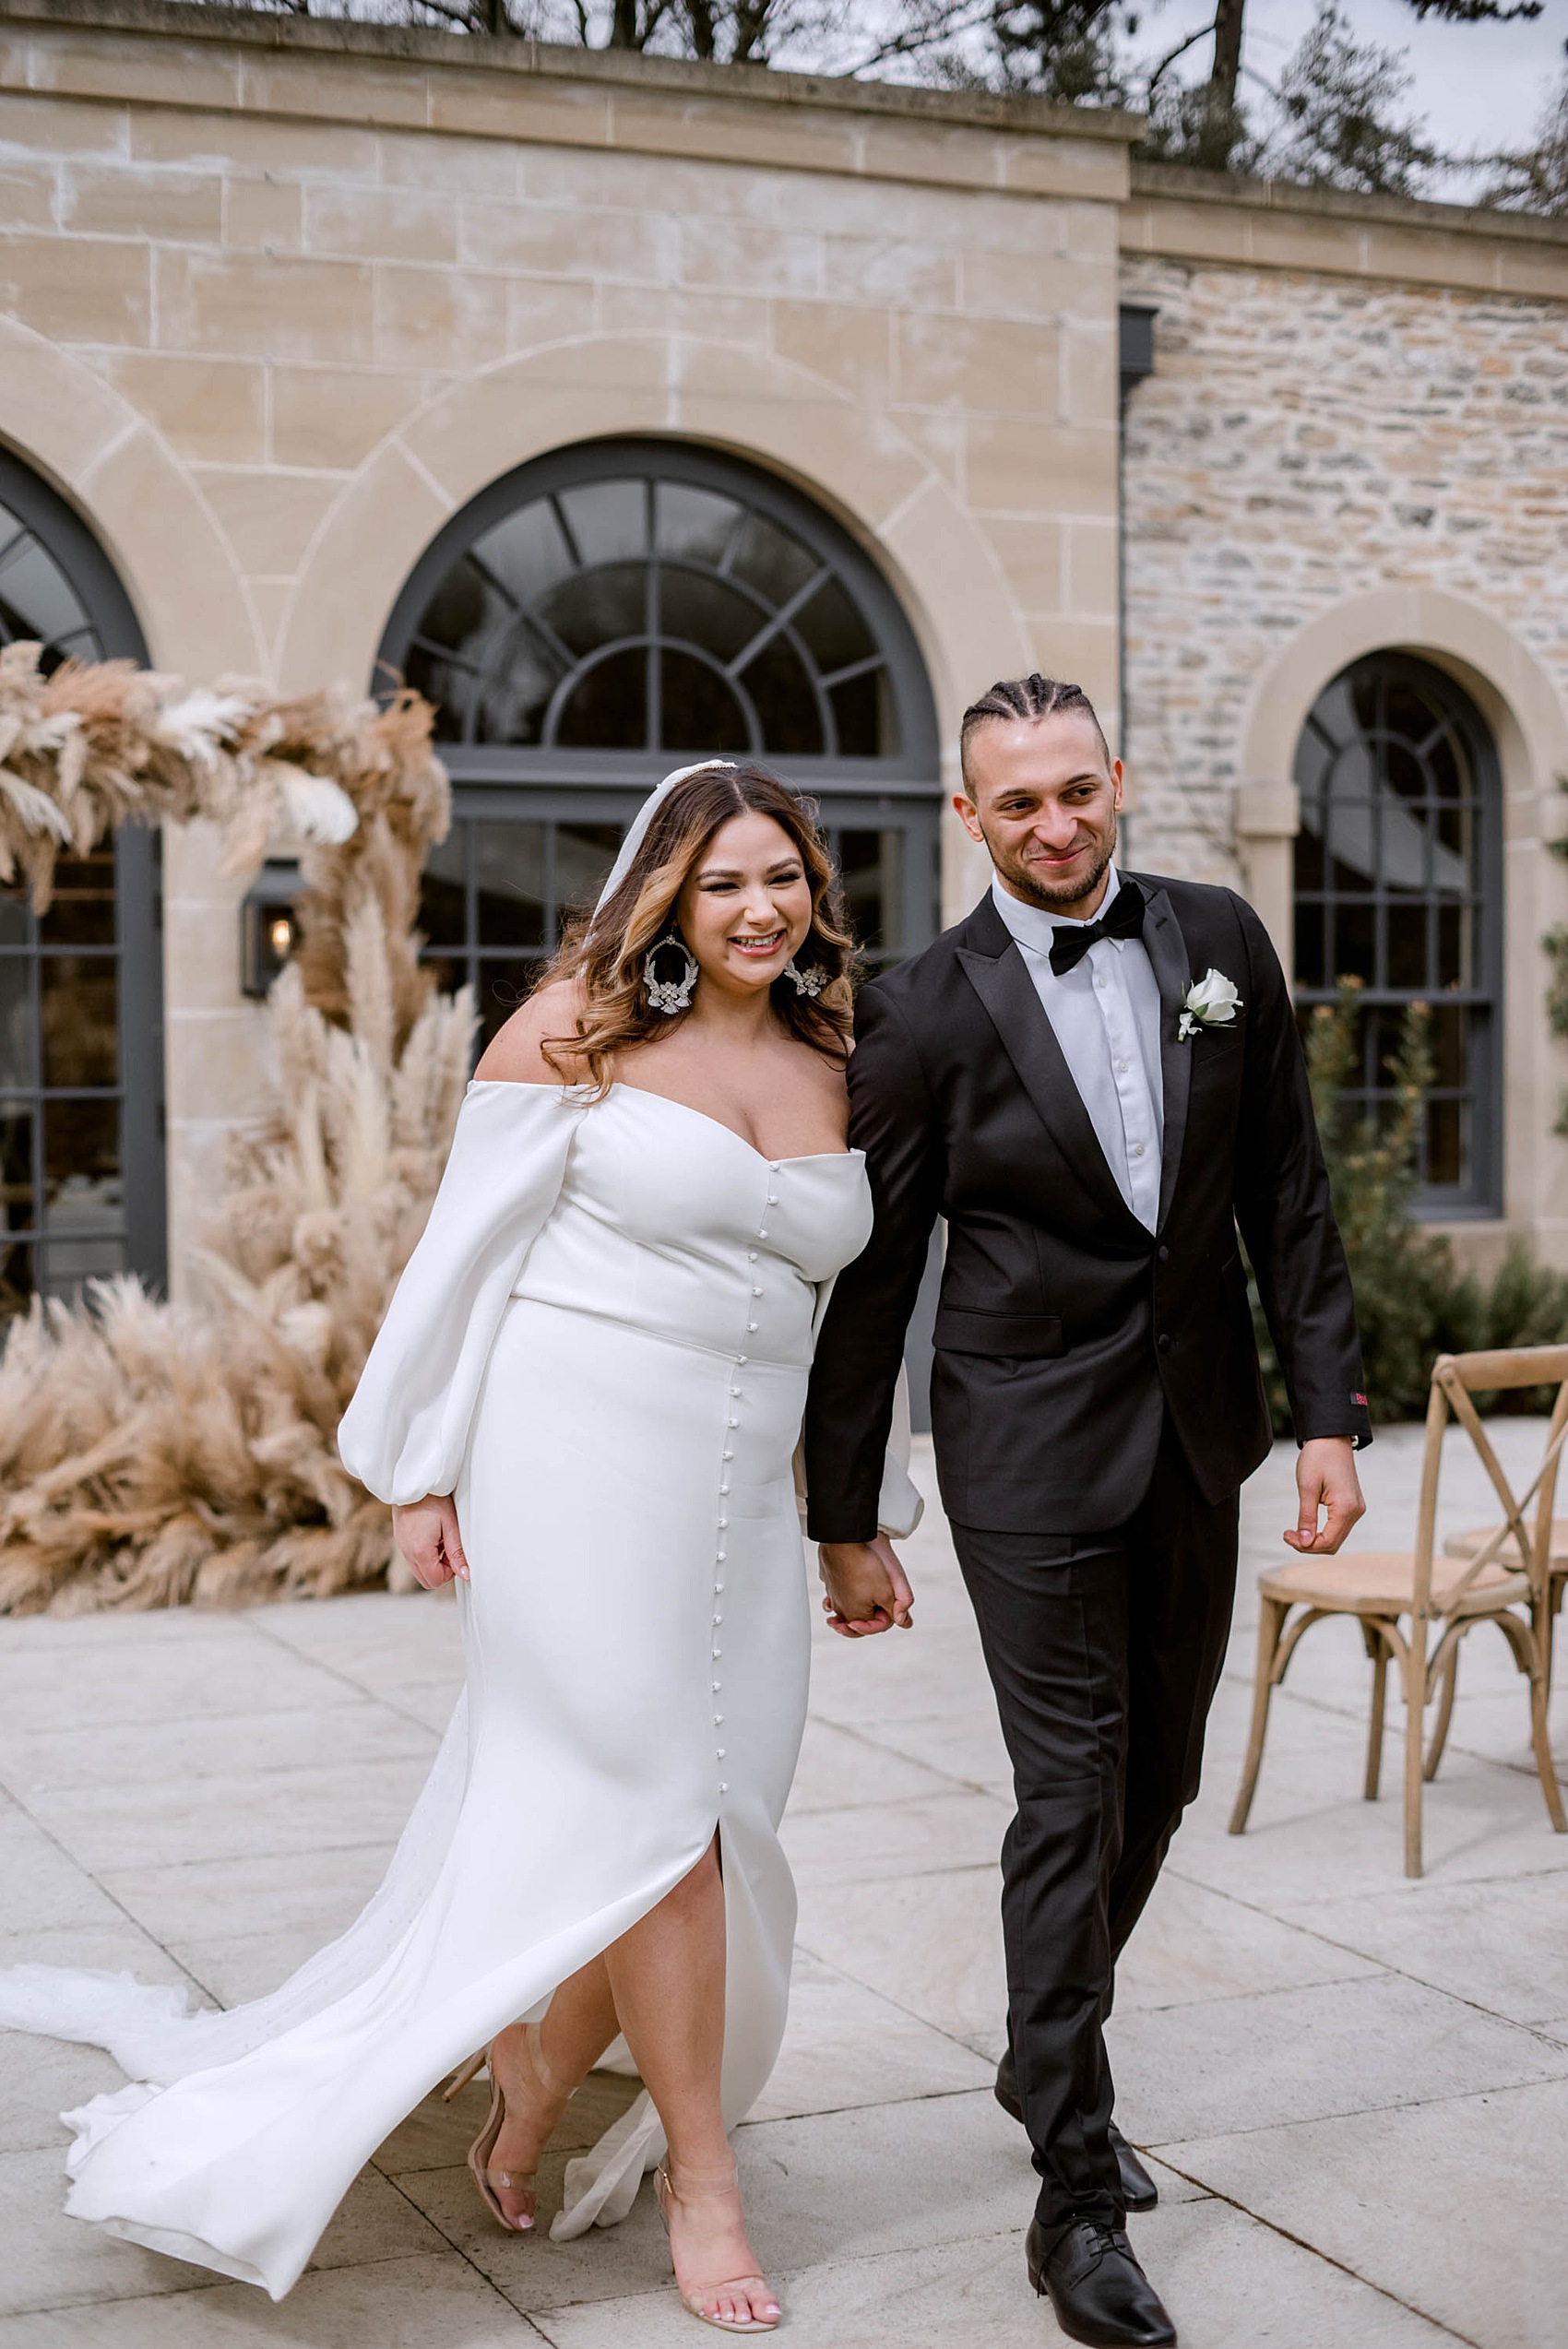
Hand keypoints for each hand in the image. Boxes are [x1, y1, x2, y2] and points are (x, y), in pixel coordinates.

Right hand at [392, 1494, 469, 1588]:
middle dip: (442, 1571)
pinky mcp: (401, 1541)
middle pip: (426, 1580)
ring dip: (434, 1563)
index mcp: (420, 1551)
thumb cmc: (433, 1500)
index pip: (436, 1580)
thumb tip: (465, 1574)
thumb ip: (457, 1552)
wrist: (412, 1483)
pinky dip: (425, 1555)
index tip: (456, 1556)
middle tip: (450, 1550)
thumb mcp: (450, 1526)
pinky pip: (414, 1558)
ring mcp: (402, 1548)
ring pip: (420, 1570)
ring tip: (441, 1540)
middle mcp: (408, 1553)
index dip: (450, 1572)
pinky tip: (432, 1536)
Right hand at [818, 1536, 913, 1636]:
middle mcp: (840, 1608)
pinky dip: (838, 1597)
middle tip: (870, 1620)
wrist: (844, 1542)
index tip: (889, 1611)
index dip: (884, 1621)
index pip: (873, 1626)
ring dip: (849, 1611)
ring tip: (854, 1610)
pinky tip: (836, 1599)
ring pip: (844, 1606)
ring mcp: (832, 1594)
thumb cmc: (864, 1567)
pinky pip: (835, 1592)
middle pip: (856, 1619)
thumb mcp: (887, 1592)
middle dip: (864, 1622)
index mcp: (855, 1616)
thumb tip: (904, 1622)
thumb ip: (895, 1609)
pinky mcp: (829, 1580)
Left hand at [1284, 1437, 1364, 1555]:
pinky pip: (1339, 1527)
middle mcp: (1356, 1511)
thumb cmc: (1318, 1458)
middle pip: (1333, 1544)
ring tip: (1295, 1531)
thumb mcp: (1307, 1487)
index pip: (1328, 1542)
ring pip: (1336, 1537)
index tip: (1286, 1535)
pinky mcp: (1352, 1505)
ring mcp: (1356, 1509)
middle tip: (1288, 1534)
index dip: (1305, 1545)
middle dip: (1309, 1545)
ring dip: (1316, 1540)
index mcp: (1346, 1508)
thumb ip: (1306, 1517)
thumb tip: (1304, 1543)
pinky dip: (1323, 1531)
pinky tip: (1307, 1525)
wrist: (1332, 1438)